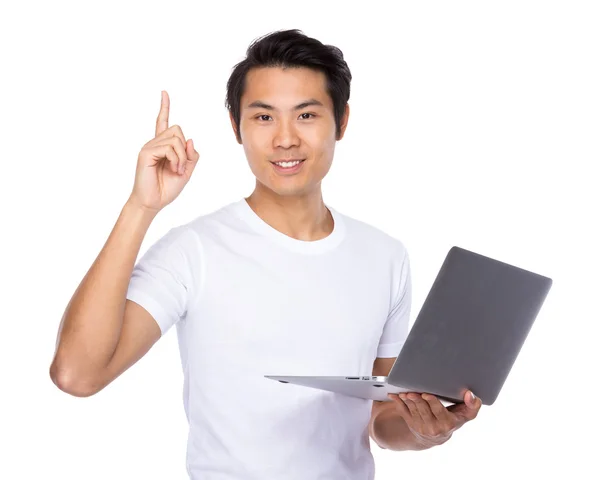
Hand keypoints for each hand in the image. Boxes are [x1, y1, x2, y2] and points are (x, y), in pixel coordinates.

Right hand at [129, 90, 199, 212]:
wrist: (153, 202)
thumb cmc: (167, 188)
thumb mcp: (186, 171)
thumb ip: (191, 156)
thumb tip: (190, 139)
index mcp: (163, 146)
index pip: (163, 122)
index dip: (164, 107)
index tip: (164, 92)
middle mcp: (154, 143)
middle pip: (177, 129)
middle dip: (185, 148)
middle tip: (181, 166)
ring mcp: (149, 146)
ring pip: (176, 139)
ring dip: (182, 157)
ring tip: (176, 169)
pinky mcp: (146, 152)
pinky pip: (169, 148)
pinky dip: (176, 159)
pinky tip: (172, 169)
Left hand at [387, 390, 481, 447]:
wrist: (437, 436)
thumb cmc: (453, 420)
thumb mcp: (465, 416)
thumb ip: (472, 406)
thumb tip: (470, 394)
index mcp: (447, 423)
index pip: (438, 411)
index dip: (432, 402)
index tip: (427, 394)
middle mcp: (433, 426)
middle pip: (423, 410)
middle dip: (417, 400)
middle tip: (412, 391)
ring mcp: (420, 426)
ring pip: (412, 410)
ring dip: (407, 400)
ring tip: (405, 392)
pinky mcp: (410, 423)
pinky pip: (402, 411)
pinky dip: (398, 402)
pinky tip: (394, 394)